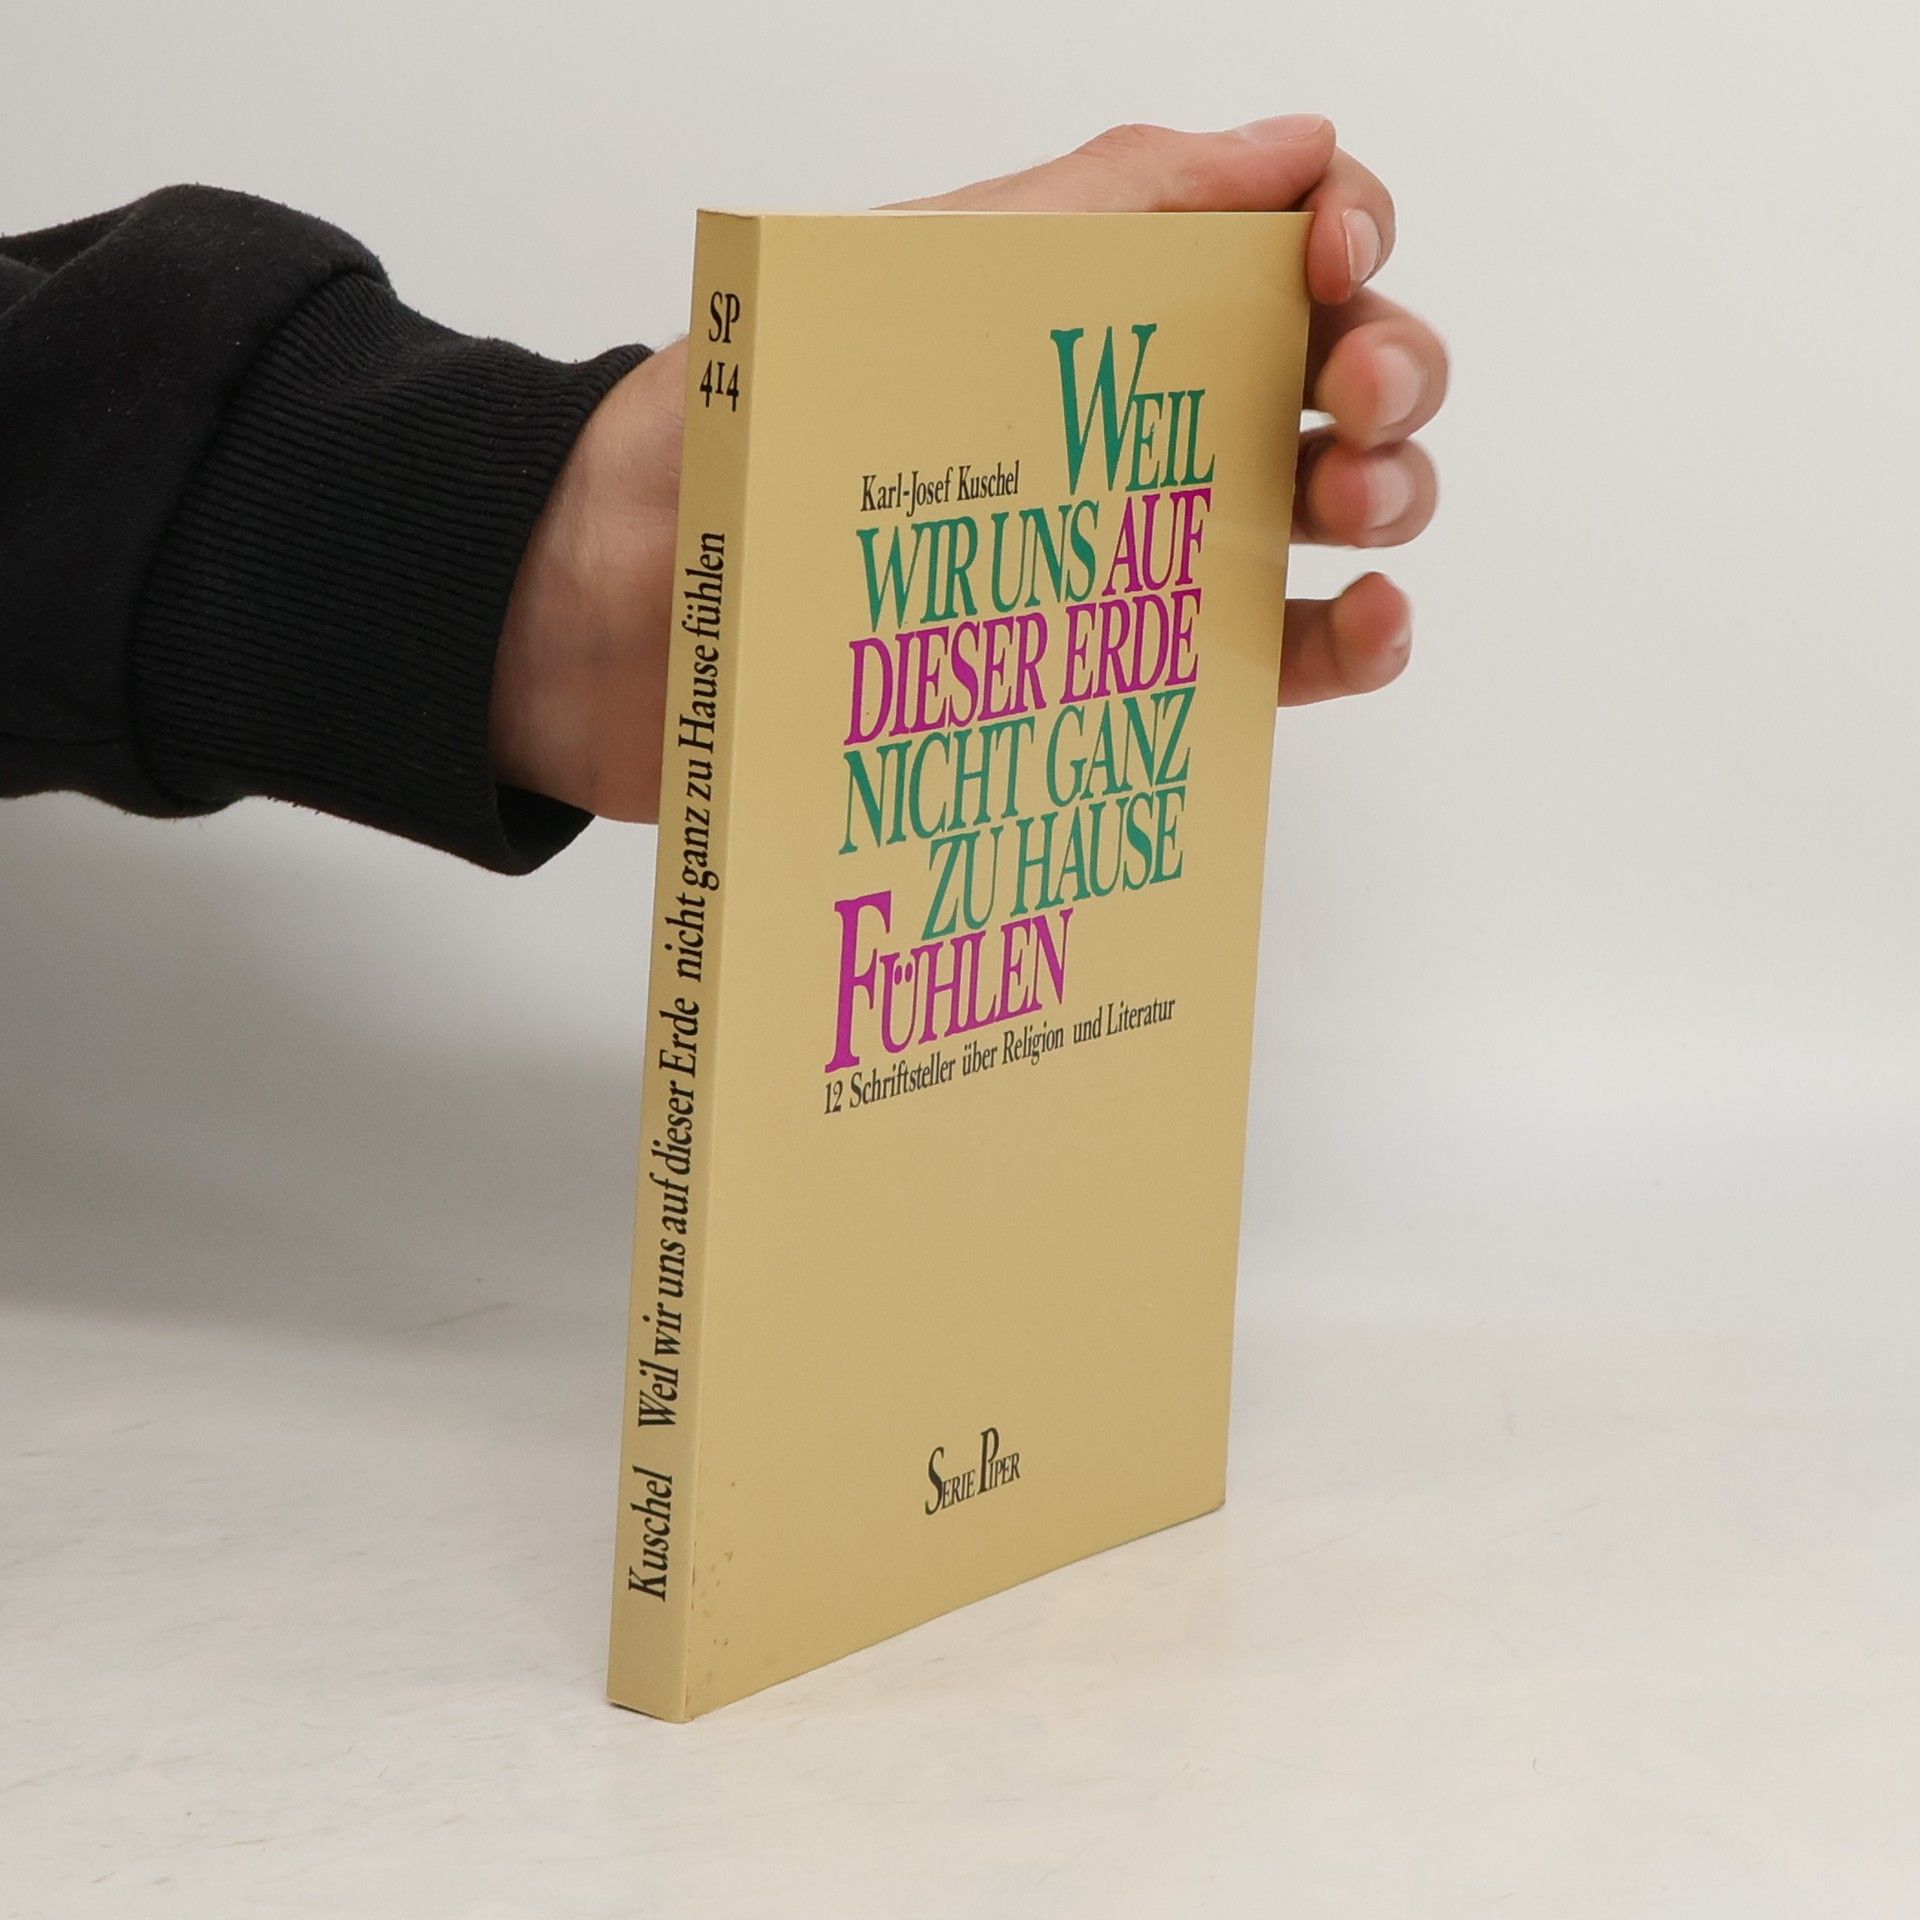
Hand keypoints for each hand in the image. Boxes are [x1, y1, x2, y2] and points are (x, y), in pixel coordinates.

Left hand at [491, 115, 1447, 821]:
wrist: (614, 618)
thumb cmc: (732, 436)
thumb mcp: (908, 277)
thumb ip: (1100, 203)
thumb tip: (1297, 143)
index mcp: (1096, 310)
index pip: (1282, 245)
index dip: (1351, 236)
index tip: (1332, 261)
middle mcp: (1136, 423)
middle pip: (1338, 377)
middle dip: (1393, 367)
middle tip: (1358, 394)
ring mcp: (1138, 554)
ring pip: (1331, 513)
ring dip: (1393, 493)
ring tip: (1354, 502)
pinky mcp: (1125, 676)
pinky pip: (1274, 660)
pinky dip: (1351, 645)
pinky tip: (1365, 620)